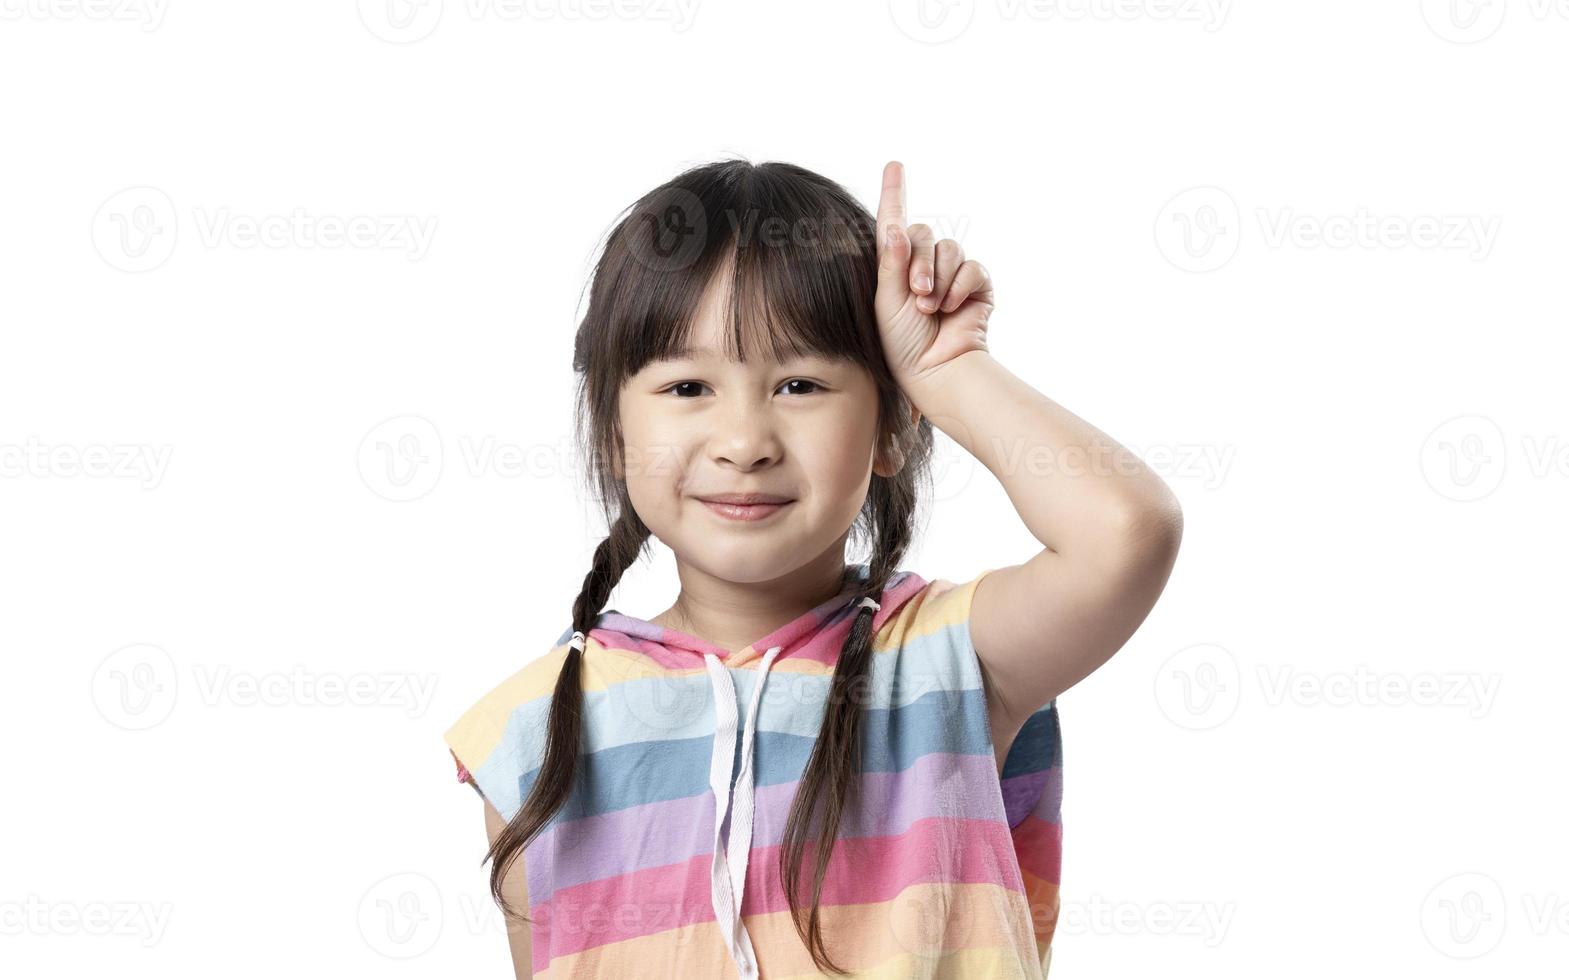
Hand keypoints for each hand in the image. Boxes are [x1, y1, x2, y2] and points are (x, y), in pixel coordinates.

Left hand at [874, 160, 993, 391]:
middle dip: (919, 261)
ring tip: (931, 308)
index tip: (894, 165)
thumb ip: (892, 261)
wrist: (935, 370)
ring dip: (939, 277)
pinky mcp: (976, 286)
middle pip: (923, 233)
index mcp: (895, 267)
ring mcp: (952, 275)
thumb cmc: (902, 343)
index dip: (894, 193)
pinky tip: (951, 308)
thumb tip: (896, 226)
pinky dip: (960, 285)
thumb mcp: (886, 300)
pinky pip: (972, 267)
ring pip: (949, 248)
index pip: (894, 222)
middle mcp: (923, 266)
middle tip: (917, 293)